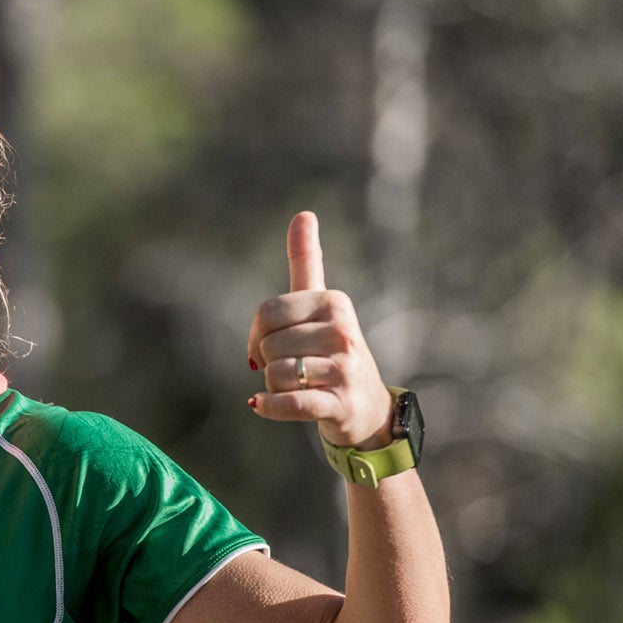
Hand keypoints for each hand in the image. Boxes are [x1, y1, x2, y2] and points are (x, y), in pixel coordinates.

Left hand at [246, 212, 394, 450]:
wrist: (365, 409)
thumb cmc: (332, 352)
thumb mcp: (321, 305)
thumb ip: (307, 261)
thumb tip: (303, 213)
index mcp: (334, 303)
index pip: (266, 312)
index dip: (257, 333)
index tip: (273, 343)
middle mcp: (343, 331)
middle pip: (268, 344)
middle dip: (268, 361)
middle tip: (294, 368)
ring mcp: (344, 368)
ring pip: (274, 374)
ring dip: (273, 386)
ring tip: (298, 386)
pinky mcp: (339, 402)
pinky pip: (289, 402)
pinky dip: (268, 406)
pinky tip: (261, 404)